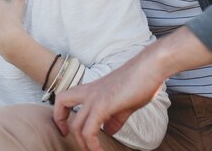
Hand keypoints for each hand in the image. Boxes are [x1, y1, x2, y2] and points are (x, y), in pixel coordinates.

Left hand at [53, 27, 211, 150]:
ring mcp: (95, 97)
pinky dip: (92, 144)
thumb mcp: (125, 103)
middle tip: (71, 139)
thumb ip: (115, 118)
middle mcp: (89, 91)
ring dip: (83, 144)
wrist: (151, 67)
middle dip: (61, 123)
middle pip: (61, 103)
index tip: (66, 129)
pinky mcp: (103, 105)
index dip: (60, 114)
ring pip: (76, 125)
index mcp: (92, 89)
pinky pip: (89, 130)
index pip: (64, 97)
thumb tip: (109, 131)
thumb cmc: (141, 82)